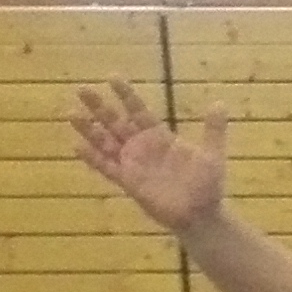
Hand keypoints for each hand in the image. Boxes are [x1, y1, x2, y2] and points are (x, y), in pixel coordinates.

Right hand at [69, 79, 227, 233]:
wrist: (201, 214)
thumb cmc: (206, 185)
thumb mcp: (212, 154)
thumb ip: (213, 129)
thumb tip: (220, 102)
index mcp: (159, 136)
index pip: (138, 110)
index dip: (126, 95)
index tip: (112, 76)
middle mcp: (141, 146)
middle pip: (116, 121)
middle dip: (99, 106)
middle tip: (81, 88)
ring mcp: (133, 163)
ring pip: (106, 141)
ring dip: (89, 129)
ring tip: (71, 113)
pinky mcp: (128, 181)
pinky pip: (107, 167)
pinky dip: (93, 158)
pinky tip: (77, 146)